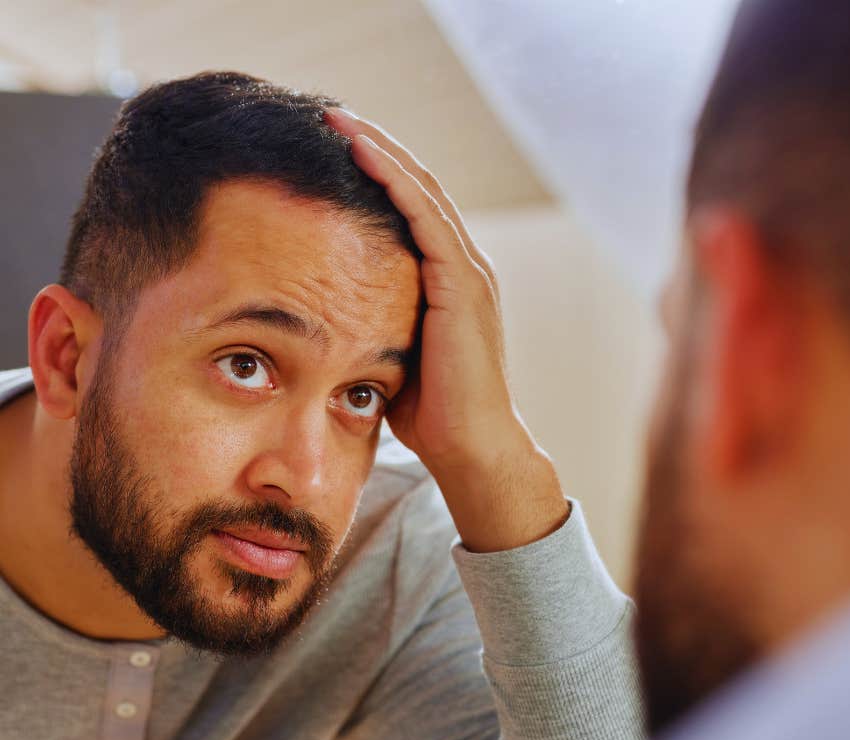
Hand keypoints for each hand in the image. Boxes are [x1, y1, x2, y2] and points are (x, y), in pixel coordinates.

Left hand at [324, 109, 568, 551]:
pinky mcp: (463, 285)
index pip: (412, 210)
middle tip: (330, 117)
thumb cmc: (431, 413)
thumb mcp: (393, 353)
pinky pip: (426, 217)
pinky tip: (361, 151)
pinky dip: (393, 180)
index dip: (377, 174)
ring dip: (380, 150)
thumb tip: (330, 316)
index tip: (332, 149)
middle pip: (418, 187)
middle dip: (375, 147)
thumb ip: (375, 323)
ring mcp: (468, 273)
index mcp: (449, 282)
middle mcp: (464, 266)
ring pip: (422, 190)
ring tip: (338, 119)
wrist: (472, 449)